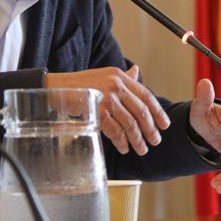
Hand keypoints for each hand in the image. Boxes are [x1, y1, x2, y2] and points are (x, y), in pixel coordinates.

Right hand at [44, 65, 170, 154]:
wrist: (56, 88)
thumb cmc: (81, 84)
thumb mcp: (104, 75)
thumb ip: (123, 77)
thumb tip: (137, 71)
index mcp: (120, 77)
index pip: (146, 95)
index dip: (157, 111)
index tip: (164, 125)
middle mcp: (116, 86)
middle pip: (141, 112)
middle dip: (150, 129)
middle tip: (155, 141)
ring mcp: (107, 99)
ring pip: (130, 124)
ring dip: (137, 140)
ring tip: (142, 149)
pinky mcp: (97, 112)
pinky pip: (115, 131)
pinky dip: (121, 142)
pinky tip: (124, 148)